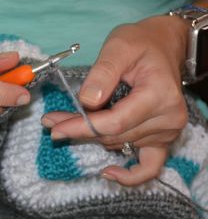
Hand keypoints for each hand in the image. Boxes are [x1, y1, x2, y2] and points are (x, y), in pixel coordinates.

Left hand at [41, 16, 188, 185]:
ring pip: (118, 144)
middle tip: (50, 122)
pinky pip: (149, 167)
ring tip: (64, 123)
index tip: (55, 125)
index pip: (114, 122)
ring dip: (91, 137)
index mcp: (159, 94)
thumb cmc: (141, 43)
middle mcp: (168, 118)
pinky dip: (130, 175)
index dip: (82, 127)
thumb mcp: (119, 46)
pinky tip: (107, 173)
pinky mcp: (162, 139)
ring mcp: (167, 131)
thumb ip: (103, 73)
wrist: (163, 46)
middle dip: (78, 129)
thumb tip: (87, 101)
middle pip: (113, 135)